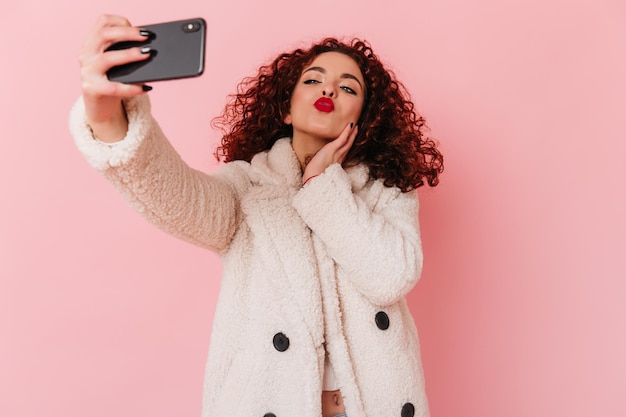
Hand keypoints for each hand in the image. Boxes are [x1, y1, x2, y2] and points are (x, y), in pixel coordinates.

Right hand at [78, 14, 151, 141]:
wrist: (100, 108)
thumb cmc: (113, 81)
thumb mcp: (117, 63)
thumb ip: (125, 51)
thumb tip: (149, 47)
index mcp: (91, 43)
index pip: (102, 22)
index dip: (120, 21)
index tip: (139, 27)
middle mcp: (86, 54)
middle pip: (104, 35)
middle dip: (128, 34)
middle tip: (147, 37)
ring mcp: (87, 72)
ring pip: (107, 58)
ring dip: (129, 55)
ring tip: (147, 55)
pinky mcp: (92, 89)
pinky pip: (114, 87)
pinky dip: (132, 87)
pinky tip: (147, 87)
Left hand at [302, 123, 357, 182]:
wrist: (314, 177)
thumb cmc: (315, 175)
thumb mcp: (321, 170)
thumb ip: (323, 167)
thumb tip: (319, 166)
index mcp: (337, 163)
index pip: (345, 152)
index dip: (349, 145)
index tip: (351, 140)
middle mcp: (339, 158)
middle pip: (349, 146)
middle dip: (353, 138)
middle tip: (357, 130)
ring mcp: (337, 153)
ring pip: (348, 142)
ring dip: (352, 134)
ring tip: (355, 126)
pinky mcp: (333, 148)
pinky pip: (342, 138)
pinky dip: (346, 132)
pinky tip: (350, 125)